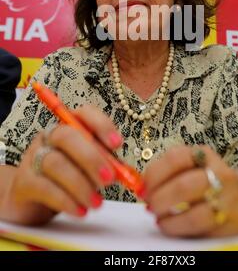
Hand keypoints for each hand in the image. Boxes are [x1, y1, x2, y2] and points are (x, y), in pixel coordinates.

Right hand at [7, 105, 122, 224]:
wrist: (32, 201)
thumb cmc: (68, 178)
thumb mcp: (90, 168)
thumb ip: (106, 165)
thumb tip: (126, 173)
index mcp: (70, 126)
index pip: (85, 113)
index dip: (101, 125)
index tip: (117, 144)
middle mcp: (49, 136)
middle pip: (67, 136)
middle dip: (91, 158)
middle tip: (109, 180)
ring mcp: (33, 157)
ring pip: (55, 163)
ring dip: (81, 185)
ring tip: (96, 203)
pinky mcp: (24, 182)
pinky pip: (45, 187)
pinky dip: (66, 201)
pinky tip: (81, 210)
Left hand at [144, 145, 237, 237]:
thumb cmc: (207, 179)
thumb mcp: (191, 165)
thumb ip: (166, 172)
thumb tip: (141, 187)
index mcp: (204, 155)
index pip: (176, 158)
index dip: (154, 174)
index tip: (143, 188)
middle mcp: (219, 173)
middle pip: (184, 187)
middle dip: (160, 200)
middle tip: (149, 206)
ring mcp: (229, 199)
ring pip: (194, 214)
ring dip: (169, 220)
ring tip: (159, 219)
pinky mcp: (234, 223)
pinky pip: (203, 230)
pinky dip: (181, 230)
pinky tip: (171, 226)